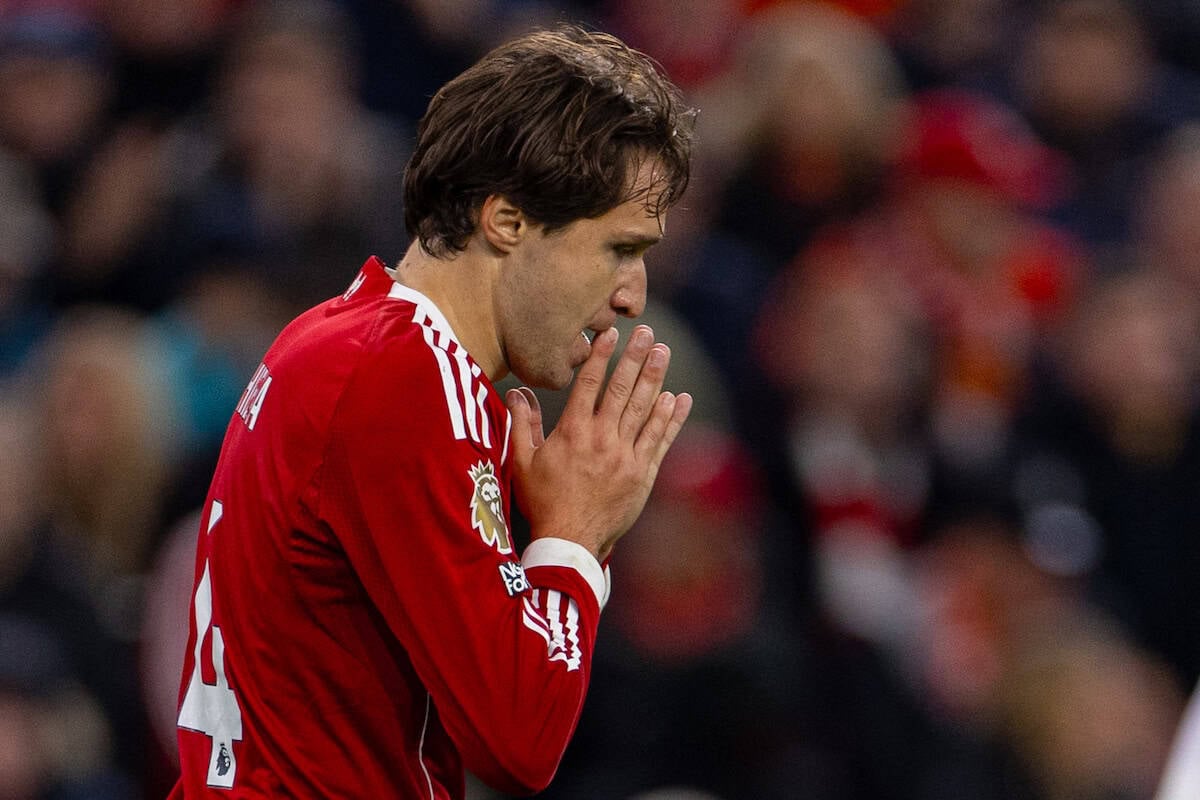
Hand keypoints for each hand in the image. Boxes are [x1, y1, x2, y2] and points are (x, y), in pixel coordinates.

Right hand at [506, 325, 692, 560]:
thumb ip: (522, 425)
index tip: (611, 333)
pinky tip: (678, 398)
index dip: (600, 357)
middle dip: (635, 358)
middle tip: (648, 334)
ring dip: (656, 379)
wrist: (570, 541)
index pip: (589, 385)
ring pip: (644, 410)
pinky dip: (670, 418)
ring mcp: (625, 456)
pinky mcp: (642, 474)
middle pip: (622, 390)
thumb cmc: (543, 501)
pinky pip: (659, 440)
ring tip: (664, 354)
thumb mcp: (523, 462)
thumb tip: (517, 392)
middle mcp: (602, 439)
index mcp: (573, 432)